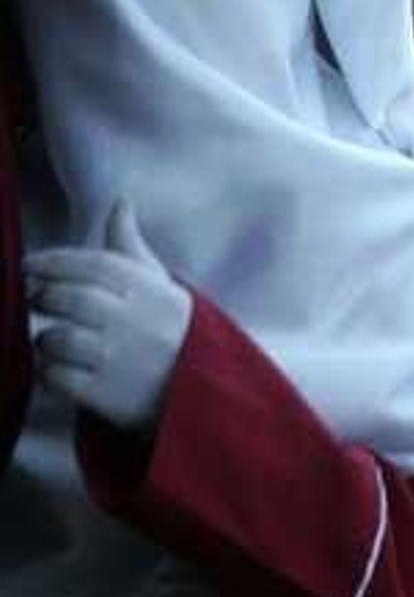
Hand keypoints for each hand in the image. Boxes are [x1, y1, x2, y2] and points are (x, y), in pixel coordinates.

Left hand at [26, 200, 192, 431]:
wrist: (201, 392)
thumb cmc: (172, 331)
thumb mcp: (161, 285)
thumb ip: (130, 246)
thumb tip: (120, 202)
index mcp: (149, 290)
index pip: (93, 265)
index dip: (54, 261)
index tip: (29, 264)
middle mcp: (134, 321)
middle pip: (69, 298)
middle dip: (43, 297)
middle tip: (38, 299)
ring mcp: (119, 359)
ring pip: (56, 338)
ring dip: (45, 338)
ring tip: (55, 339)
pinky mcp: (106, 394)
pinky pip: (56, 376)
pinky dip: (49, 371)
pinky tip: (60, 368)